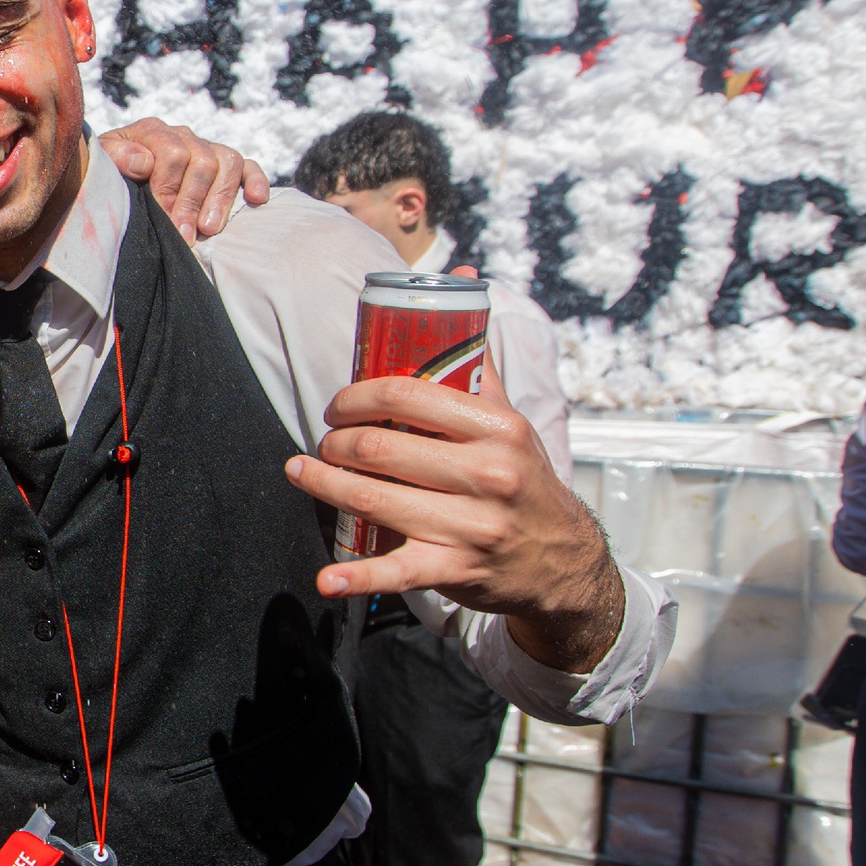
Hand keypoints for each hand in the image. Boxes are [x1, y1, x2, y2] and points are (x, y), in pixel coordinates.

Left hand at [99, 118, 267, 243]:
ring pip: (228, 162)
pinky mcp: (225, 166)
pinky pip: (248, 167)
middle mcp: (183, 136)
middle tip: (184, 235)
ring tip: (209, 229)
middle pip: (202, 160)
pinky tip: (257, 199)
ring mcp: (206, 149)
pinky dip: (256, 181)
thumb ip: (116, 159)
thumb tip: (145, 162)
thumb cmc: (108, 180)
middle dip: (192, 202)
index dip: (169, 189)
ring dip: (221, 198)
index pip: (172, 153)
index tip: (164, 219)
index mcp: (151, 132)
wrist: (115, 184)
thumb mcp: (102, 167)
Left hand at [285, 367, 623, 671]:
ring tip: (302, 471)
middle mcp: (487, 475)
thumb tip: (463, 286)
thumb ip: (478, 364)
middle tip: (327, 441)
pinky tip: (328, 579)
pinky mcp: (455, 569)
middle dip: (337, 440)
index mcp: (498, 429)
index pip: (407, 395)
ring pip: (373, 498)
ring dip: (324, 483)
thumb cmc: (526, 483)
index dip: (357, 396)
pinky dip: (357, 577)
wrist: (563, 561)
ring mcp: (471, 525)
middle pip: (380, 447)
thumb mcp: (512, 423)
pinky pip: (397, 573)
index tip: (340, 406)